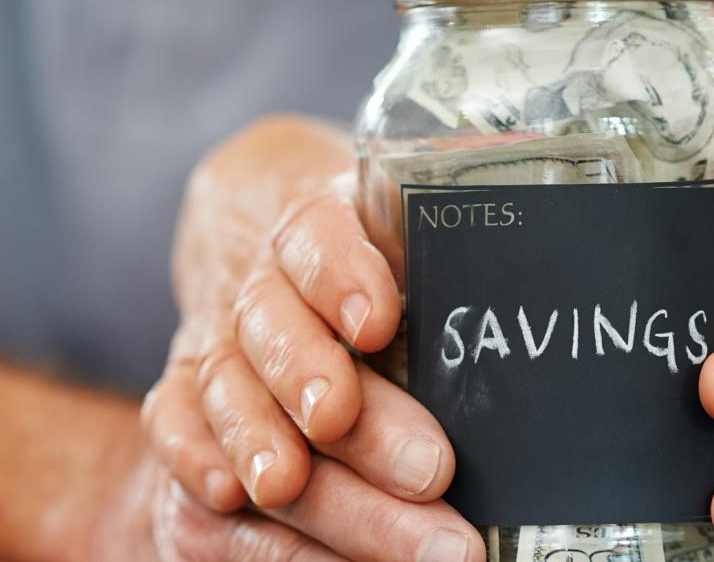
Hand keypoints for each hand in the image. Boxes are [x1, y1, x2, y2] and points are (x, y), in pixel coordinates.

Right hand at [141, 115, 482, 559]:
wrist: (261, 235)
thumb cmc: (367, 247)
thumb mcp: (406, 221)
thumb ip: (456, 224)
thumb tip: (542, 217)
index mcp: (317, 222)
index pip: (318, 236)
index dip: (342, 275)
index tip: (380, 322)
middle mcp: (257, 281)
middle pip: (273, 325)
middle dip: (325, 387)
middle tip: (422, 463)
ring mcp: (211, 339)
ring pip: (224, 385)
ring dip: (265, 442)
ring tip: (300, 487)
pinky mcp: (181, 394)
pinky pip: (170, 425)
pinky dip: (193, 460)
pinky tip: (229, 496)